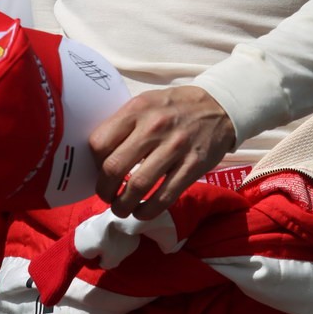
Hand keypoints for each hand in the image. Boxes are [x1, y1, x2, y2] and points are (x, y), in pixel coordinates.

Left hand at [89, 85, 235, 219]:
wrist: (219, 106)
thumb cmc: (175, 106)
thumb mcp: (147, 102)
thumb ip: (124, 123)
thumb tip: (98, 154)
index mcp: (137, 109)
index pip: (100, 142)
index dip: (93, 163)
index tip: (97, 170)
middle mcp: (153, 127)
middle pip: (114, 167)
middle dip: (104, 189)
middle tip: (106, 195)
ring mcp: (174, 148)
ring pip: (137, 187)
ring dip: (122, 205)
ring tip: (120, 207)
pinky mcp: (192, 167)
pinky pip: (163, 198)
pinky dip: (146, 211)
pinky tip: (140, 211)